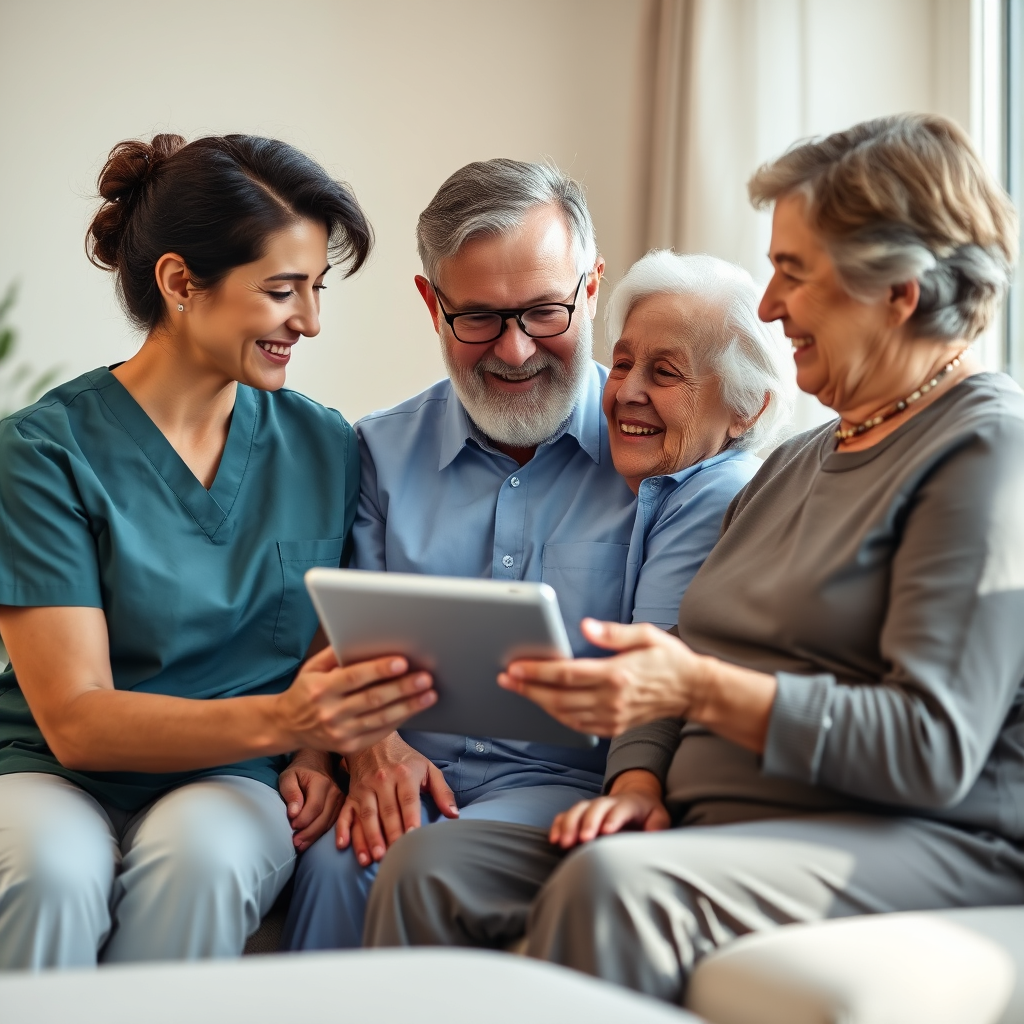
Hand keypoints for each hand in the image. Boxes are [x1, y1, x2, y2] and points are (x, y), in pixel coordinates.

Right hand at [274, 646, 436, 754]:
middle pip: (373, 699)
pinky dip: (399, 721)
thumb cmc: (305, 690)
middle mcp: (330, 713)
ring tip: (429, 695)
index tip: (402, 662)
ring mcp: (340, 733)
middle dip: (403, 688)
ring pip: (380, 719)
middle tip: (425, 677)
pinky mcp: (348, 747)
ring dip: (408, 706)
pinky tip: (414, 709)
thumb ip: (336, 653)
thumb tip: (363, 637)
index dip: (379, 670)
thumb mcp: (312, 667)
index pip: (355, 678)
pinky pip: (379, 733)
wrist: (286, 726)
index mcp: (321, 689)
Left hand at [279, 749, 343, 851]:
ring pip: (329, 823)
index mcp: (322, 782)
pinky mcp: (341, 806)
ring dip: (314, 837)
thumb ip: (290, 792)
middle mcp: (335, 791)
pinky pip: (332, 823)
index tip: (291, 826)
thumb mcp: (288, 777)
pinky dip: (320, 834)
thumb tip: (294, 813)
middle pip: (323, 818)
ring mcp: (341, 799)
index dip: (303, 820)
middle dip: (308, 833)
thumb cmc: (299, 771)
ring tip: (300, 846)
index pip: (315, 807)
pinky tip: (309, 841)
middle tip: (295, 843)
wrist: (317, 762)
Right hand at [336, 732, 458, 864]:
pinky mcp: (351, 795)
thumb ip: (442, 791)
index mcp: (405, 774)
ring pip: (366, 815)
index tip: (413, 837)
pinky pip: (345, 813)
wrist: (374, 742)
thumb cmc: (406, 759)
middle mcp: (383, 781)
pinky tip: (343, 845)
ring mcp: (365, 789)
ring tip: (373, 858)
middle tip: (394, 857)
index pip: (408, 800)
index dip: (410, 818)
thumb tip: (454, 814)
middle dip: (391, 835)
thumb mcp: (428, 768)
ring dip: (369, 838)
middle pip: (387, 812)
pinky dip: (342, 829)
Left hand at [498, 618, 703, 735]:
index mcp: (616, 675)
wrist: (693, 691)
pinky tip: (544, 704)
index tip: (515, 667)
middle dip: (527, 688)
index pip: (566, 674)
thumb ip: (613, 633)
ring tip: (518, 689)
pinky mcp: (614, 727)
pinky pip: (577, 725)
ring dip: (538, 703)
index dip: (537, 671)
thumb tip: (586, 627)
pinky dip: (557, 716)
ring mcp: (612, 717)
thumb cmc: (669, 659)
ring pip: (564, 715)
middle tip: (505, 678)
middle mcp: (612, 700)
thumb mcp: (646, 635)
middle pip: (558, 697)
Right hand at [549, 769, 669, 848]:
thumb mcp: (659, 817)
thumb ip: (657, 826)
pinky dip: (558, 825)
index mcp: (628, 804)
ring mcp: (592, 806)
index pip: (620, 809)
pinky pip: (566, 815)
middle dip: (588, 822)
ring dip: (569, 824)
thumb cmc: (648, 813)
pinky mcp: (582, 813)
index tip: (606, 832)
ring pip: (578, 809)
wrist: (636, 797)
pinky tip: (554, 839)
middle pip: (595, 807)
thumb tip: (652, 836)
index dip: (612, 818)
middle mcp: (608, 803)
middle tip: (582, 840)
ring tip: (564, 843)